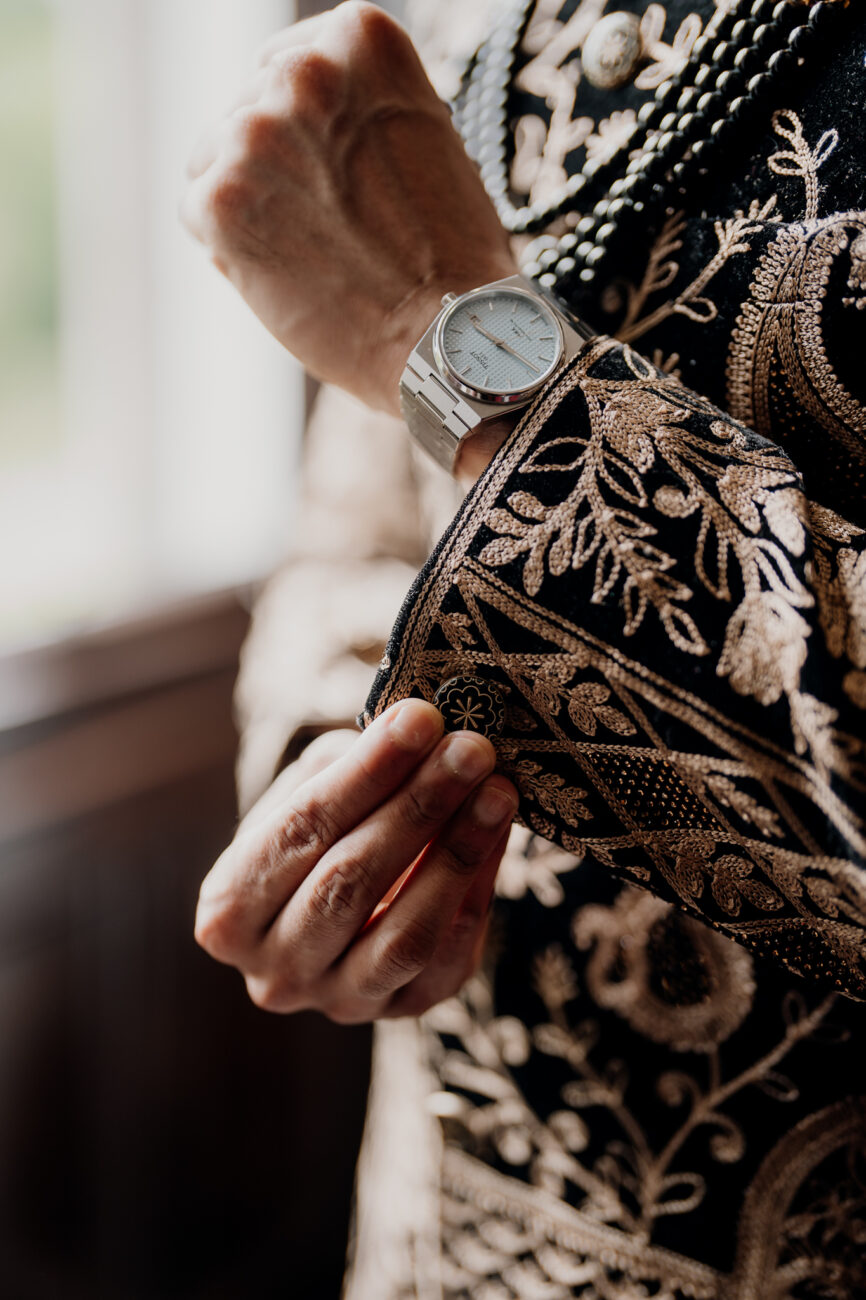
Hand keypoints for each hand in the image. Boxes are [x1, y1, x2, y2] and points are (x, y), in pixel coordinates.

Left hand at [181, 1, 515, 415]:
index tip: (341, 173)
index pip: (292, 64)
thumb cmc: (451, 255)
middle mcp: (303, 70)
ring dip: (251, 205)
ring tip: (316, 253)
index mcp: (361, 39)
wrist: (446, 337)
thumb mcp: (423, 136)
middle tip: (335, 227)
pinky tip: (288, 275)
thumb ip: (358, 108)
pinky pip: (198, 212)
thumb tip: (296, 114)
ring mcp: (253, 132)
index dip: (310, 129)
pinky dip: (231, 249)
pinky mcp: (218, 199)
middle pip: (251, 108)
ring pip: (215, 158)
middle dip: (279, 167)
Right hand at [194, 700, 517, 1020]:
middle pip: (349, 884)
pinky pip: (446, 961)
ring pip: (403, 936)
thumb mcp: (312, 788)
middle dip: (418, 807)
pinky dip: (477, 893)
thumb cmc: (318, 831)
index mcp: (228, 910)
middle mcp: (273, 971)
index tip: (420, 719)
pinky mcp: (400, 1013)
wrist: (329, 900)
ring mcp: (337, 1002)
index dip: (366, 773)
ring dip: (456, 854)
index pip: (300, 832)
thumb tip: (417, 729)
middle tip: (470, 749)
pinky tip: (498, 836)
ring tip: (497, 791)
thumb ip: (349, 765)